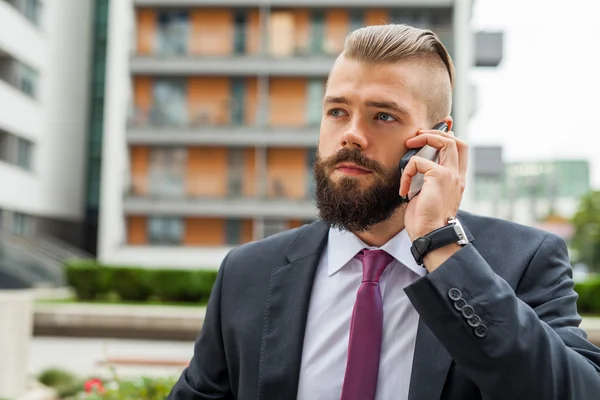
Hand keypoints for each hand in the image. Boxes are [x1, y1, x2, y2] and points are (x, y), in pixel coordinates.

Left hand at [399, 128, 468, 254]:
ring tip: (409, 145)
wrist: (431, 236)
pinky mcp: (439, 177)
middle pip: (456, 141)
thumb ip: (426, 181)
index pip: (460, 151)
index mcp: (456, 181)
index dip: (449, 136)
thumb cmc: (425, 221)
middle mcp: (457, 176)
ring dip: (424, 139)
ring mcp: (451, 175)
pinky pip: (418, 162)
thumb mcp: (427, 196)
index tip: (433, 132)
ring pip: (445, 142)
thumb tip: (414, 168)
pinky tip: (404, 189)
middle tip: (417, 137)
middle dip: (436, 132)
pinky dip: (406, 172)